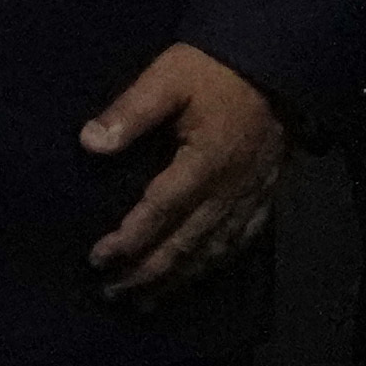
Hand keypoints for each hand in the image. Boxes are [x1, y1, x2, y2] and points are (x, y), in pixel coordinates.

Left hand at [79, 40, 288, 299]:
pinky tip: (197, 277)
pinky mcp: (266, 195)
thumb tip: (90, 143)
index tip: (98, 260)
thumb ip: (130, 112)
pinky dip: (215, 264)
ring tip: (146, 300)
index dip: (130, 240)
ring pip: (214, 250)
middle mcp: (232, 188)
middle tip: (113, 293)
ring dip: (179, 278)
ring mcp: (253, 195)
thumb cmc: (214, 70)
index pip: (161, 212)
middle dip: (149, 273)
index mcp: (206, 162)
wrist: (276, 65)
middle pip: (187, 243)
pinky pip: (242, 241)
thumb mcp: (166, 79)